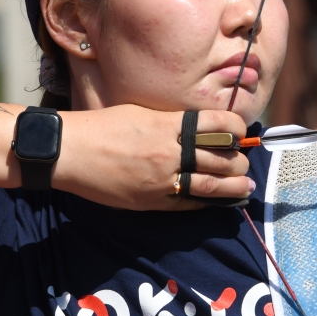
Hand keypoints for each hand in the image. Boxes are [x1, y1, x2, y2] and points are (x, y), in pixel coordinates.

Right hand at [55, 105, 255, 209]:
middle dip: (239, 161)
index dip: (238, 129)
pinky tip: (218, 201)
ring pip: (213, 186)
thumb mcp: (142, 112)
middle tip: (242, 162)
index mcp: (170, 124)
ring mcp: (163, 179)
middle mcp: (172, 151)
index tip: (240, 132)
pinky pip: (190, 203)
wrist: (70, 151)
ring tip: (245, 187)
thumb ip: (172, 120)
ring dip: (235, 187)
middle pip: (223, 158)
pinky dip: (208, 202)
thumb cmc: (103, 126)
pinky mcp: (152, 201)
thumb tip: (198, 127)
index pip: (221, 124)